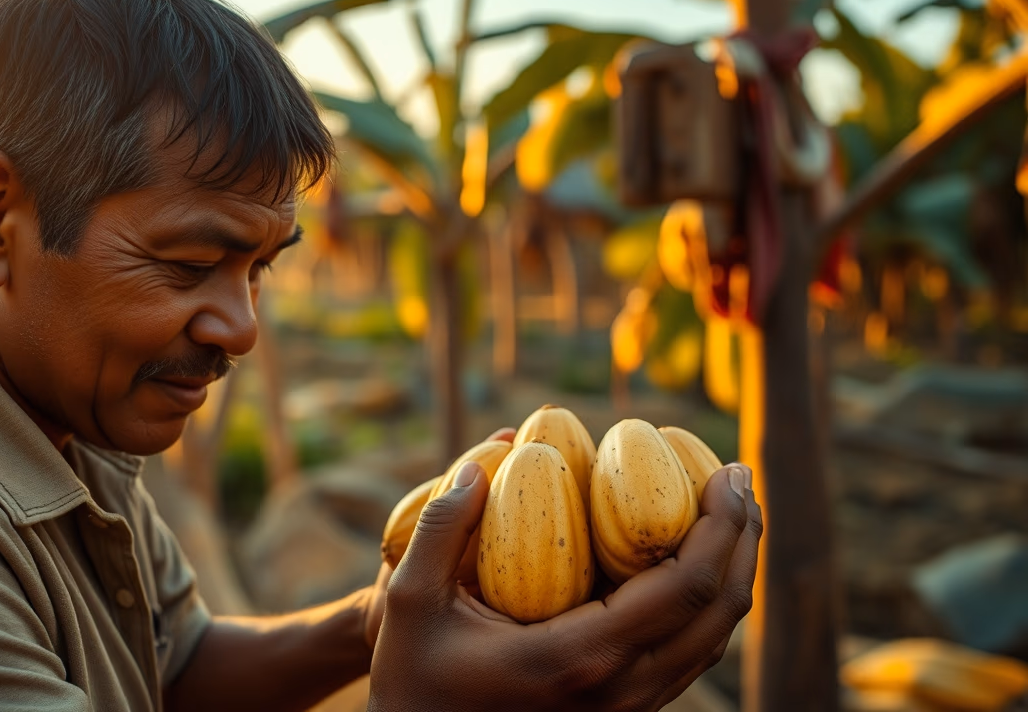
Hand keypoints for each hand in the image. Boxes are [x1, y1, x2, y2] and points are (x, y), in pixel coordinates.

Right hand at [368, 459, 761, 710]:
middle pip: (718, 612)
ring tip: (730, 511)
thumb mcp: (408, 600)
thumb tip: (483, 463)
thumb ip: (442, 528)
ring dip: (732, 571)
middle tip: (737, 476)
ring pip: (711, 640)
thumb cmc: (413, 678)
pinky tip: (690, 560)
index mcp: (580, 660)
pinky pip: (686, 655)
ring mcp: (626, 709)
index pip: (684, 590)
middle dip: (743, 538)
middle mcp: (619, 692)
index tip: (726, 471)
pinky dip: (705, 601)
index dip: (721, 527)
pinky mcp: (623, 711)